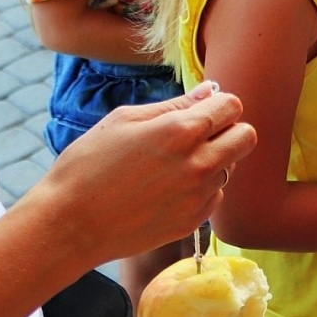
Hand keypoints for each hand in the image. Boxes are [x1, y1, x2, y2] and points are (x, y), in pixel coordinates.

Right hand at [31, 82, 255, 265]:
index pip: (232, 106)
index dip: (219, 105)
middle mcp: (198, 164)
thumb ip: (174, 105)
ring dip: (213, 161)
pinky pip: (215, 196)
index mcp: (180, 131)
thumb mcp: (124, 120)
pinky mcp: (193, 221)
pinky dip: (201, 190)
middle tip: (200, 135)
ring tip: (174, 166)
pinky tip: (168, 190)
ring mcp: (198, 196)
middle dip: (229, 130)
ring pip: (231, 167)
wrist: (69, 225)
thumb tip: (208, 91)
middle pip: (247, 137)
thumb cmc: (87, 165)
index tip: (203, 111)